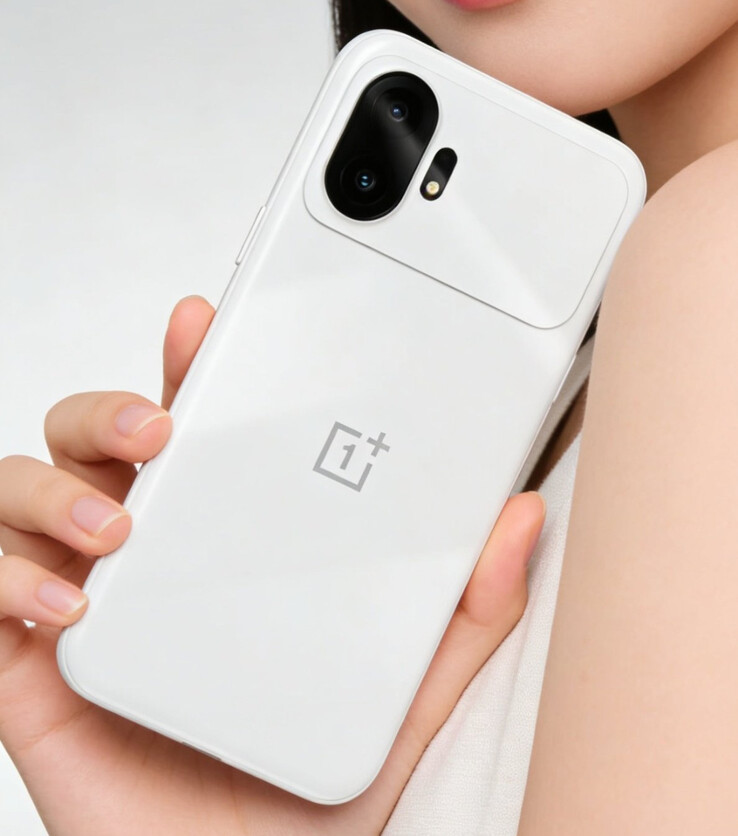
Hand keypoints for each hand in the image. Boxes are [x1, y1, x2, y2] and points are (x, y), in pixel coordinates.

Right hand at [0, 296, 544, 835]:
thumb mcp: (402, 689)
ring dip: (55, 488)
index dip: (186, 368)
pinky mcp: (31, 664)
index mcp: (221, 539)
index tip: (201, 323)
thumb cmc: (310, 782)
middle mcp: (147, 556)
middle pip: (95, 438)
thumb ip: (460, 614)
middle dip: (111, 411)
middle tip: (161, 429)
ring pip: (25, 490)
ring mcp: (85, 602)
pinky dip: (7, 574)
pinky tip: (68, 604)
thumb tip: (518, 525)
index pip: (196, 429)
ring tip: (117, 530)